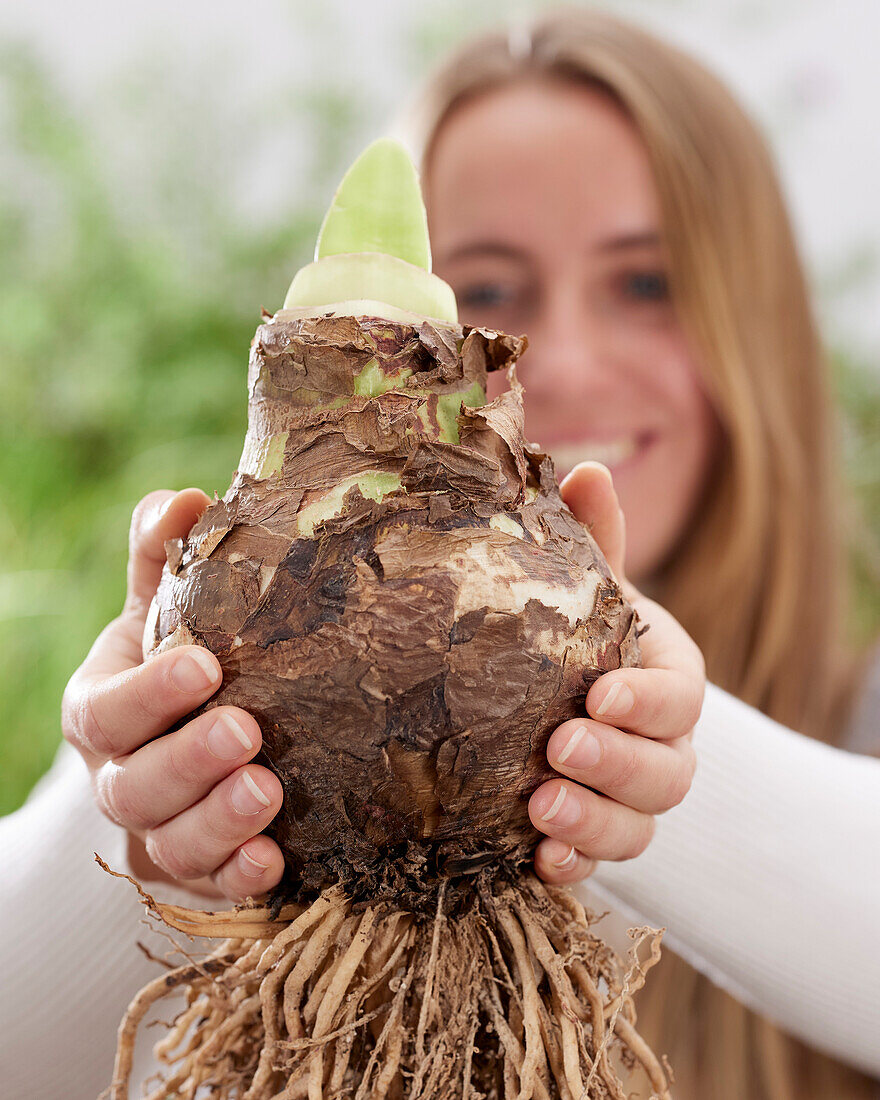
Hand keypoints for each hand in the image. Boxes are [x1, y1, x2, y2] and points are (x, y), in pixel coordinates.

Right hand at [62, 489, 285, 901]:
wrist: (179, 748)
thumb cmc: (174, 666)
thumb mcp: (162, 612)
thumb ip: (163, 557)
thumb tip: (187, 498)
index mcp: (103, 710)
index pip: (107, 708)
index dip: (150, 692)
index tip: (206, 665)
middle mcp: (120, 776)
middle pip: (133, 785)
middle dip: (187, 762)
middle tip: (246, 732)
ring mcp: (157, 832)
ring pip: (170, 843)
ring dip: (217, 823)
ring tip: (268, 792)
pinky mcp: (198, 874)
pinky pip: (211, 888)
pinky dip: (239, 880)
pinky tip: (275, 866)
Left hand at [529, 462, 703, 884]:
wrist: (562, 692)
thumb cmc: (576, 628)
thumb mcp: (584, 584)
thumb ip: (588, 537)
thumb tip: (584, 470)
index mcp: (665, 675)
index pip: (681, 694)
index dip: (647, 700)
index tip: (598, 694)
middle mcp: (663, 742)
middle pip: (669, 770)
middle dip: (617, 764)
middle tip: (558, 749)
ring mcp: (631, 795)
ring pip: (641, 825)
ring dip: (594, 824)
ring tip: (539, 809)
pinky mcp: (595, 834)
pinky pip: (602, 866)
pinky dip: (576, 867)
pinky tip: (538, 861)